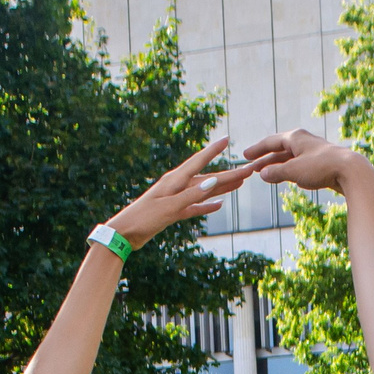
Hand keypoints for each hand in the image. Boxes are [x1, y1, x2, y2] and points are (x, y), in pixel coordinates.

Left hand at [105, 136, 264, 247]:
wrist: (124, 234)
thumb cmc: (144, 218)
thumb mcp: (169, 207)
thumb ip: (191, 195)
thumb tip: (214, 180)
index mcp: (174, 181)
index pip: (198, 161)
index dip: (213, 150)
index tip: (227, 139)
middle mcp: (176, 186)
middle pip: (207, 178)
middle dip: (228, 174)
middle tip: (249, 170)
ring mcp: (175, 199)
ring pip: (204, 192)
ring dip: (222, 188)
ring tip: (239, 183)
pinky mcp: (173, 212)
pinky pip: (195, 207)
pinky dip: (207, 206)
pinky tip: (219, 205)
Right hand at [241, 128, 372, 194]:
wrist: (351, 171)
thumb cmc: (321, 167)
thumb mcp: (293, 171)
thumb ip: (275, 172)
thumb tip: (262, 174)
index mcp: (294, 137)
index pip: (270, 141)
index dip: (257, 150)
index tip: (245, 156)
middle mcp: (303, 141)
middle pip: (279, 150)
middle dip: (265, 159)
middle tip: (252, 168)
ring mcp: (313, 151)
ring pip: (289, 158)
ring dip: (276, 166)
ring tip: (265, 174)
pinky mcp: (321, 162)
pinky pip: (299, 165)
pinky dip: (289, 170)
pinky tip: (286, 177)